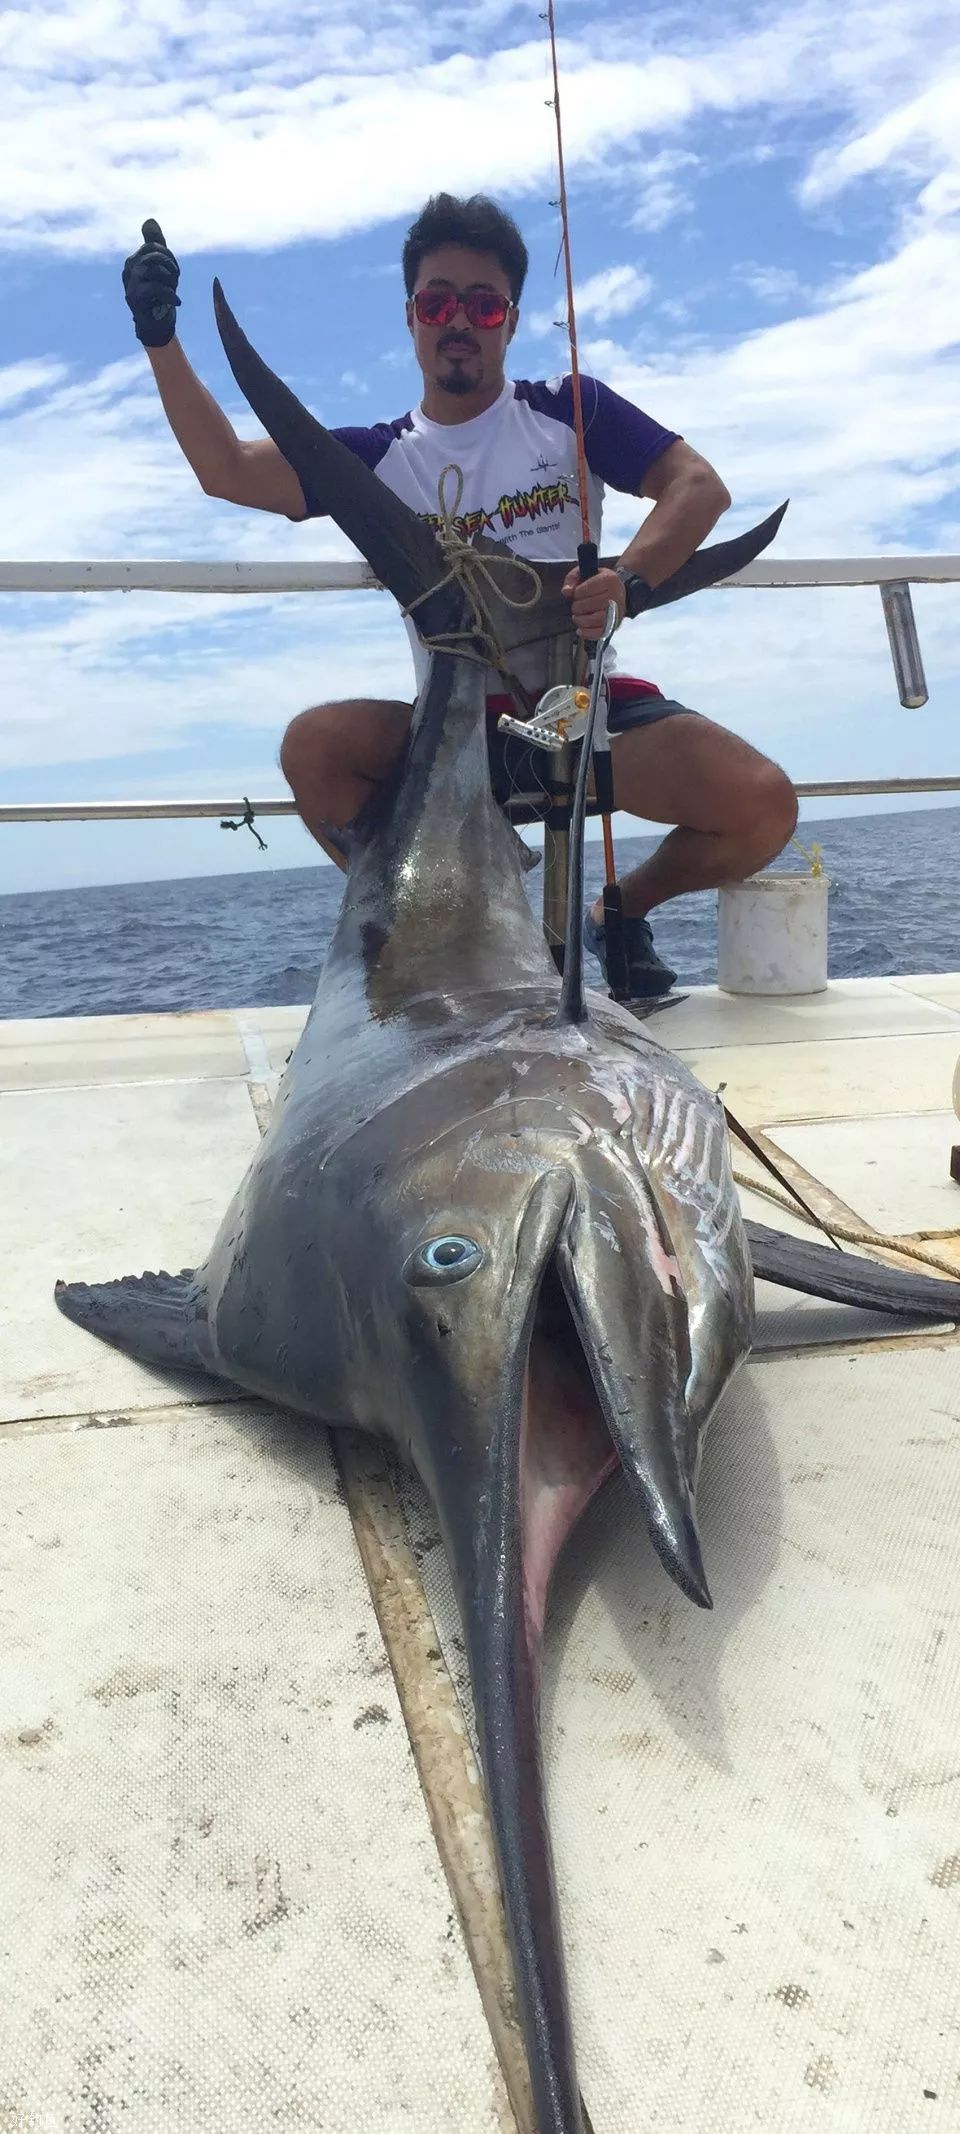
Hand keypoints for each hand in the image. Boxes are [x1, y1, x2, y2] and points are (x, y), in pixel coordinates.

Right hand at [122, 218, 180, 347]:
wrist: (156, 327)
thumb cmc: (159, 297)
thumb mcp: (161, 267)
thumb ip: (155, 244)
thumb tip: (150, 220)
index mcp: (133, 261)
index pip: (153, 247)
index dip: (169, 257)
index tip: (174, 271)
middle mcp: (128, 270)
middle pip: (154, 257)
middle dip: (171, 268)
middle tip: (175, 281)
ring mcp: (129, 284)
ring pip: (156, 270)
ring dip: (171, 282)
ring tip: (173, 292)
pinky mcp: (134, 298)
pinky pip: (156, 287)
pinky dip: (170, 295)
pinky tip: (177, 303)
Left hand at [561, 563, 625, 639]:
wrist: (618, 592)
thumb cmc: (599, 582)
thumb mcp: (585, 573)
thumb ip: (572, 579)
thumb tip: (566, 591)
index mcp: (609, 579)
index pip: (584, 590)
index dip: (576, 594)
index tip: (578, 594)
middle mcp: (615, 595)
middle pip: (588, 605)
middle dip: (577, 607)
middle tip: (578, 606)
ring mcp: (616, 612)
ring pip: (594, 620)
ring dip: (580, 620)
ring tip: (578, 616)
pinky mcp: (614, 625)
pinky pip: (600, 633)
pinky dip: (587, 633)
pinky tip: (580, 629)